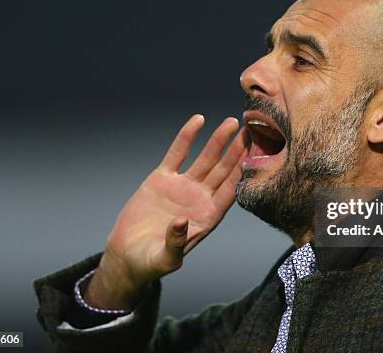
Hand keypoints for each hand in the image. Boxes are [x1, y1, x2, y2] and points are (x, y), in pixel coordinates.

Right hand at [85, 115, 244, 308]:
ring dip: (218, 141)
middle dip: (237, 151)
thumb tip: (180, 222)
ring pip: (205, 158)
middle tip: (251, 130)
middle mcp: (200, 198)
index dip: (243, 173)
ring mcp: (182, 186)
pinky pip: (177, 153)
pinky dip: (187, 136)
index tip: (256, 155)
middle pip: (223, 170)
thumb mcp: (164, 260)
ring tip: (231, 122)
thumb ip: (175, 243)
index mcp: (208, 217)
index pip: (231, 191)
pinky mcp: (162, 178)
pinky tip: (197, 120)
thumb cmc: (150, 263)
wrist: (127, 255)